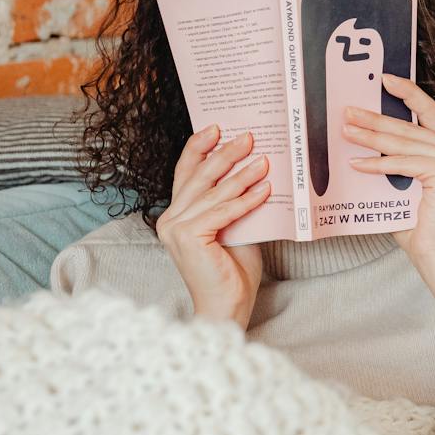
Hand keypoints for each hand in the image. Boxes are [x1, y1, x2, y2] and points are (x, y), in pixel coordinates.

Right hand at [155, 125, 269, 327]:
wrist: (227, 306)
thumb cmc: (232, 270)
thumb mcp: (234, 227)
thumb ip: (233, 202)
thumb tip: (256, 169)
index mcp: (175, 214)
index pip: (185, 173)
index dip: (199, 148)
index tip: (217, 128)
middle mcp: (169, 219)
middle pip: (199, 177)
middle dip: (225, 154)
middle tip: (249, 137)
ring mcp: (175, 229)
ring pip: (213, 193)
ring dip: (242, 174)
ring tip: (264, 160)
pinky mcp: (188, 238)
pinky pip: (222, 212)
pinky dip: (246, 200)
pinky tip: (265, 190)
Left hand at [344, 75, 434, 357]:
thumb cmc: (420, 226)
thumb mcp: (404, 186)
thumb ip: (393, 164)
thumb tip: (359, 143)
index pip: (429, 113)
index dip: (409, 93)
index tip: (385, 79)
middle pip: (409, 127)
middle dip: (375, 118)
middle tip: (348, 111)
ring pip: (403, 142)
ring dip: (371, 136)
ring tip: (346, 132)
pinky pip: (403, 164)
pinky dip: (378, 163)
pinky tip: (357, 163)